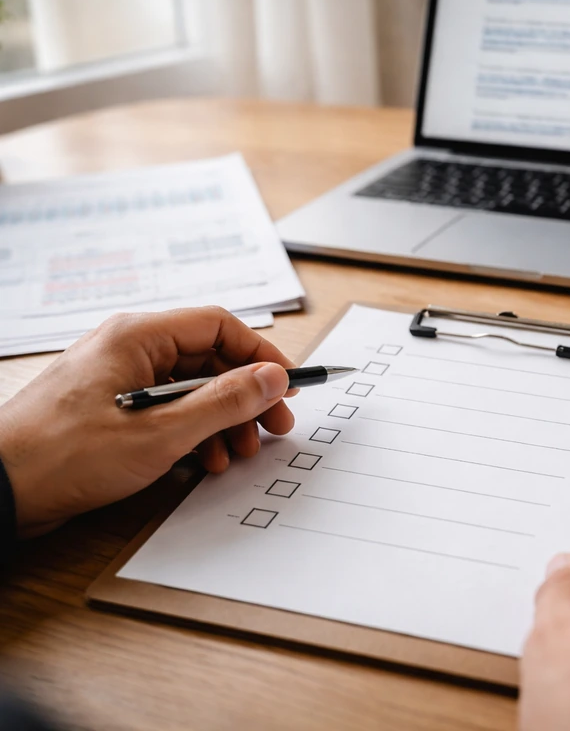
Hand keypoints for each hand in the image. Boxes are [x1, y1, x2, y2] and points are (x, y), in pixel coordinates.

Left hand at [0, 307, 296, 537]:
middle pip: (210, 359)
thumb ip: (225, 402)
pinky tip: (203, 462)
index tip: (286, 387)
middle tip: (273, 428)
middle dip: (246, 396)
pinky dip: (194, 432)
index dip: (261, 355)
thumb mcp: (161, 434)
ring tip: (237, 454)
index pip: (220, 327)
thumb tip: (273, 377)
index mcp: (139, 336)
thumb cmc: (64, 455)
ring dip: (223, 420)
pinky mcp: (112, 408)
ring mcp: (120, 378)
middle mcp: (130, 349)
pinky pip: (169, 409)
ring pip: (192, 388)